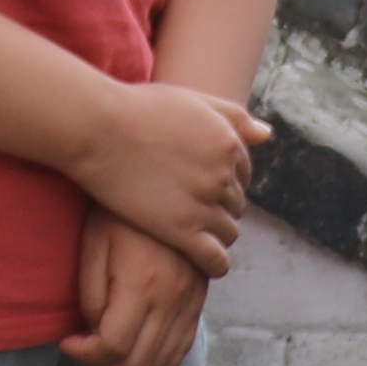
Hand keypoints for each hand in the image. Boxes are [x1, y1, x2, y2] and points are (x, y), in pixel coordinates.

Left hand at [68, 213, 212, 365]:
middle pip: (138, 362)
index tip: (68, 343)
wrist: (165, 185)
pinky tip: (136, 358)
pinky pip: (183, 348)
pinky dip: (159, 365)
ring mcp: (190, 302)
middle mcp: (172, 299)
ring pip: (163, 363)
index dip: (85, 355)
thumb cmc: (118, 213)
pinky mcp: (198, 301)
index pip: (114, 346)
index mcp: (141, 284)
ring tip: (106, 359)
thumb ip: (91, 297)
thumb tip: (94, 332)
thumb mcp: (93, 246)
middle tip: (85, 352)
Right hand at [69, 82, 270, 271]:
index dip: (223, 181)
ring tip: (193, 234)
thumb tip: (266, 134)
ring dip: (216, 234)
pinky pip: (214, 259)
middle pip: (236, 203)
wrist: (100, 129)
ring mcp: (204, 204)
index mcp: (229, 143)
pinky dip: (214, 264)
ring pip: (229, 232)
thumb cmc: (139, 110)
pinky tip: (203, 264)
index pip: (243, 174)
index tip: (201, 187)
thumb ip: (233, 116)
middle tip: (192, 210)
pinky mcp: (182, 231)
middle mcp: (223, 174)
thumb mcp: (193, 101)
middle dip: (219, 207)